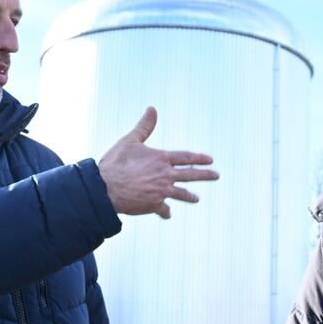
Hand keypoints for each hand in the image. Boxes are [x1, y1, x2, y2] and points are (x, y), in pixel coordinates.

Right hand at [97, 107, 219, 218]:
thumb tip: (152, 109)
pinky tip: (167, 214)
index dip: (200, 158)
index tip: (210, 160)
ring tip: (196, 199)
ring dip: (190, 196)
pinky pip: (164, 210)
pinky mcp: (154, 205)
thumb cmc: (115, 163)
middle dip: (205, 175)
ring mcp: (162, 191)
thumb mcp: (130, 141)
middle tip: (216, 175)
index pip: (186, 157)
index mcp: (161, 158)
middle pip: (191, 175)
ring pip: (181, 194)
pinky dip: (165, 212)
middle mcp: (165, 175)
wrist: (106, 188)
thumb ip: (144, 126)